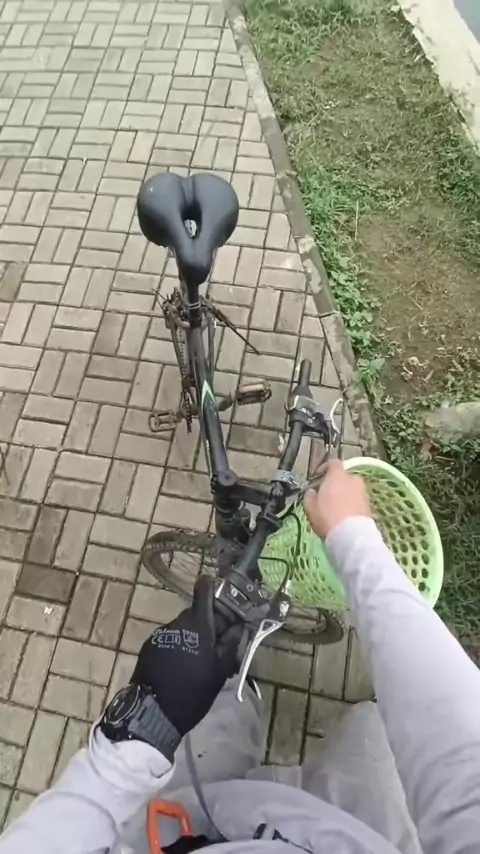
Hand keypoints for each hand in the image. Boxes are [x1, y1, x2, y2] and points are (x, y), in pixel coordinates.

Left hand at [131, 576, 241, 738]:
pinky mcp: (150, 646)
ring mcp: (161, 633)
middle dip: (211, 623)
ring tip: (202, 659)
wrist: (153, 713)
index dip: (215, 588)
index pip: (205, 589)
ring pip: (184, 626)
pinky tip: (184, 665)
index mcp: (198, 624)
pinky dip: (180, 645)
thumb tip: (240, 626)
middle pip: (198, 612)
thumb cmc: (193, 692)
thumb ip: (231, 645)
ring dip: (195, 635)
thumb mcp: (220, 671)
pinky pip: (172, 638)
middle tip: (222, 643)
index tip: (226, 599)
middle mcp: (177, 622)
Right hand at [303, 459, 370, 539]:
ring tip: (336, 508)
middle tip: (327, 495)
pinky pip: (357, 500)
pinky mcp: (369, 506)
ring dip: (344, 495)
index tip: (317, 477)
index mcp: (337, 475)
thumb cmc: (327, 517)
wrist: (351, 535)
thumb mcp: (310, 506)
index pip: (333, 463)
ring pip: (351, 489)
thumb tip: (312, 491)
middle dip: (336, 484)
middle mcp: (353, 479)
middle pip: (344, 477)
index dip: (324, 468)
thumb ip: (309, 495)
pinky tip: (344, 516)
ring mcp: (363, 492)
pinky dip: (351, 504)